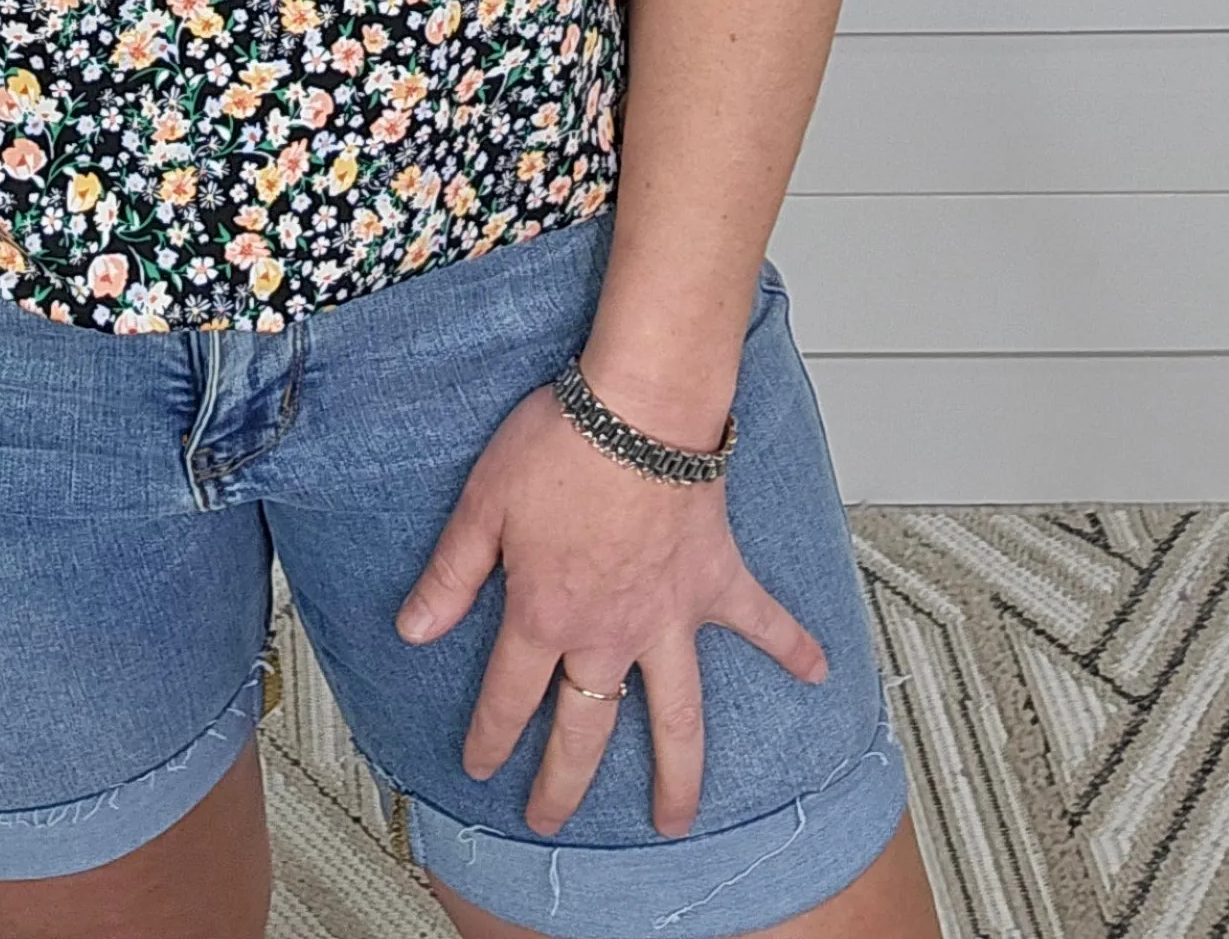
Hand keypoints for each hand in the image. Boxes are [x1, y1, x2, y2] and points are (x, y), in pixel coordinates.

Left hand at [396, 383, 824, 838]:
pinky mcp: (714, 583)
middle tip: (550, 820)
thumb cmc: (562, 443)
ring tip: (675, 821)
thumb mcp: (483, 505)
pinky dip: (793, 647)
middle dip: (564, 782)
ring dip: (677, 774)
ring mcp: (668, 618)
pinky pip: (762, 623)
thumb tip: (411, 629)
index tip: (479, 767)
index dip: (490, 737)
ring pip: (675, 716)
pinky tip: (817, 674)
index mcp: (546, 615)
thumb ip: (450, 574)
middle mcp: (609, 634)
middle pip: (584, 728)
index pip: (510, 696)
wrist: (640, 409)